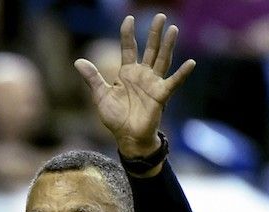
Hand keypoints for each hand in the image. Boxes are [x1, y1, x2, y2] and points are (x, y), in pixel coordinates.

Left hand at [74, 13, 194, 155]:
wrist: (127, 138)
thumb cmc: (115, 117)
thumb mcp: (100, 95)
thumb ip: (92, 78)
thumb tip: (78, 61)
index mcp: (127, 73)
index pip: (129, 48)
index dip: (128, 34)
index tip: (129, 19)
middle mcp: (143, 75)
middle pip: (150, 49)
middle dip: (154, 33)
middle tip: (160, 16)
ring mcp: (153, 84)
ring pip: (163, 60)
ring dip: (168, 45)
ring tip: (173, 29)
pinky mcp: (161, 96)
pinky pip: (173, 83)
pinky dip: (182, 74)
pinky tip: (191, 63)